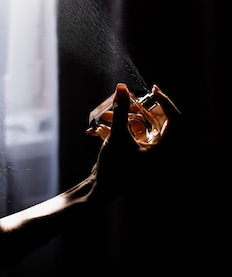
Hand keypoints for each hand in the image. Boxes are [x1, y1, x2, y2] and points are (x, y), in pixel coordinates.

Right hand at [90, 83, 180, 202]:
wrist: (101, 188)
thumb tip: (121, 88)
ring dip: (126, 117)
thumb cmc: (114, 166)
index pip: (175, 120)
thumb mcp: (118, 136)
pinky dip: (122, 126)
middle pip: (158, 120)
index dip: (166, 102)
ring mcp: (149, 151)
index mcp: (164, 149)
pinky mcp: (138, 152)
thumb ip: (121, 110)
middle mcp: (160, 150)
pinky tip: (102, 126)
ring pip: (143, 125)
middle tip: (129, 98)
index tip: (153, 90)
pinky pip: (134, 133)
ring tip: (107, 114)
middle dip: (141, 108)